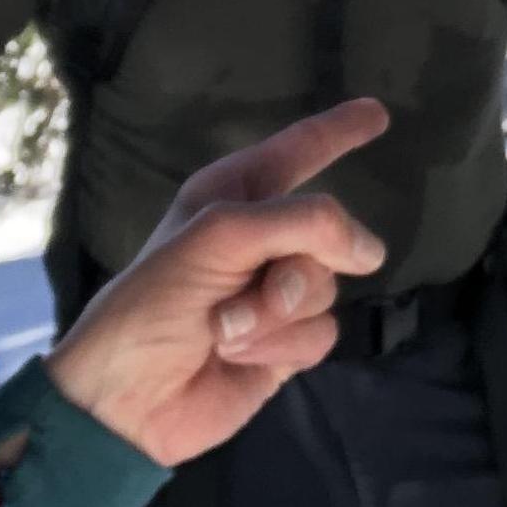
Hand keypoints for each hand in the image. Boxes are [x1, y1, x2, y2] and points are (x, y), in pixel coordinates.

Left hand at [44, 98, 388, 468]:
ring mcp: (274, 294)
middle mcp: (259, 238)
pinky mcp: (284, 344)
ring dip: (275, 314)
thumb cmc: (155, 299)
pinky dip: (280, 346)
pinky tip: (236, 355)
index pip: (298, 151)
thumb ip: (301, 224)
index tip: (378, 113)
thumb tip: (371, 249)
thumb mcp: (220, 237)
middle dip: (295, 267)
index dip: (339, 130)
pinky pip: (320, 334)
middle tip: (260, 287)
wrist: (128, 393)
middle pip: (327, 234)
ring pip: (326, 288)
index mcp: (233, 196)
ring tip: (224, 328)